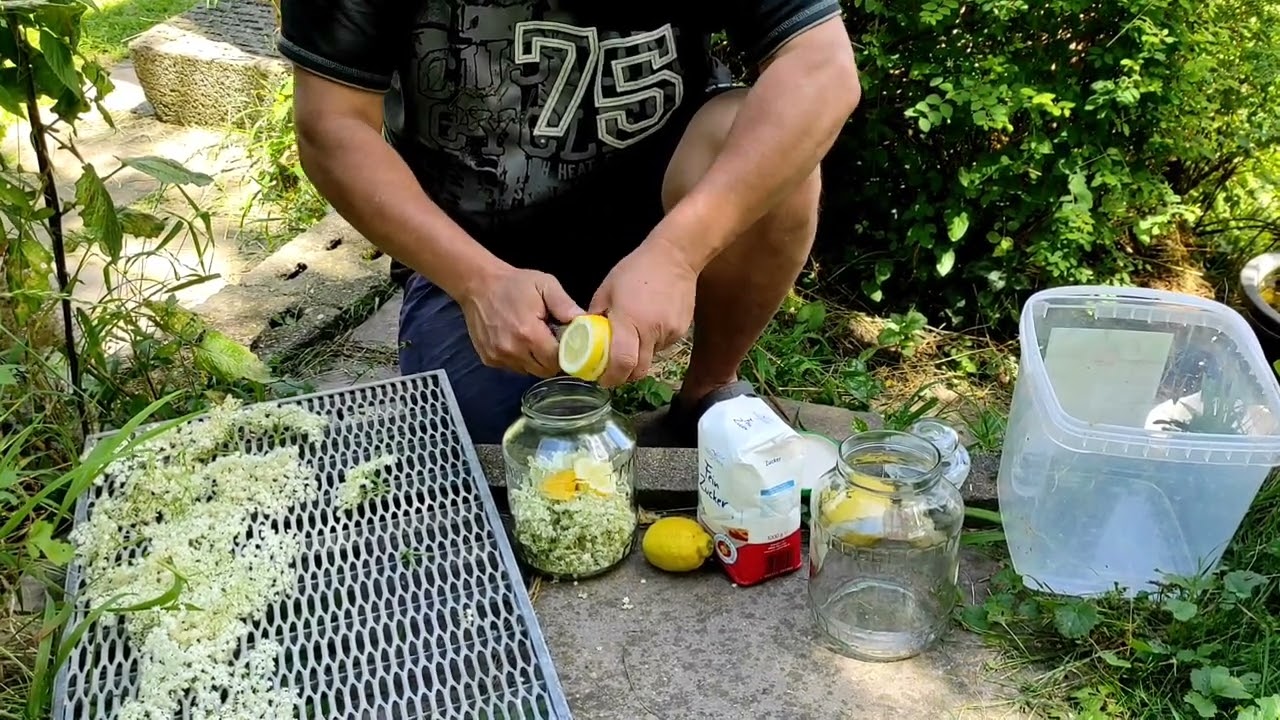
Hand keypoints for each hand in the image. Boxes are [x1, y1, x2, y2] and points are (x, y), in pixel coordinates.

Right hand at [457, 265, 584, 376]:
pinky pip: (513, 368)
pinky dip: (520, 359)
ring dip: (535, 360)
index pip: (557, 359)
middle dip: (552, 359)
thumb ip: (565, 304)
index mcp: (529, 333)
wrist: (478, 284)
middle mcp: (513, 350)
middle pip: (544, 370)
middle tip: (551, 340)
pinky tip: (518, 341)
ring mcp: (499, 357)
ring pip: (529, 371)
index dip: (566, 353)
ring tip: (533, 339)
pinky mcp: (489, 360)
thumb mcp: (545, 284)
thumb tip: (584, 322)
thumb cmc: (514, 283)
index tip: (567, 342)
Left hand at [589, 239, 697, 386]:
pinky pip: (662, 346)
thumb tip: (586, 337)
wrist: (675, 256)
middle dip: (624, 375)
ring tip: (633, 336)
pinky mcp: (681, 331)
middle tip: (613, 370)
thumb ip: (596, 316)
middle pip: (639, 370)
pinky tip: (650, 324)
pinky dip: (652, 343)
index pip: (622, 362)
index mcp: (629, 320)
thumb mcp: (606, 289)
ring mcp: (670, 333)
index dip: (612, 377)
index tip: (602, 379)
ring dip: (638, 356)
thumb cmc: (636, 269)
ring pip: (651, 358)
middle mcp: (652, 331)